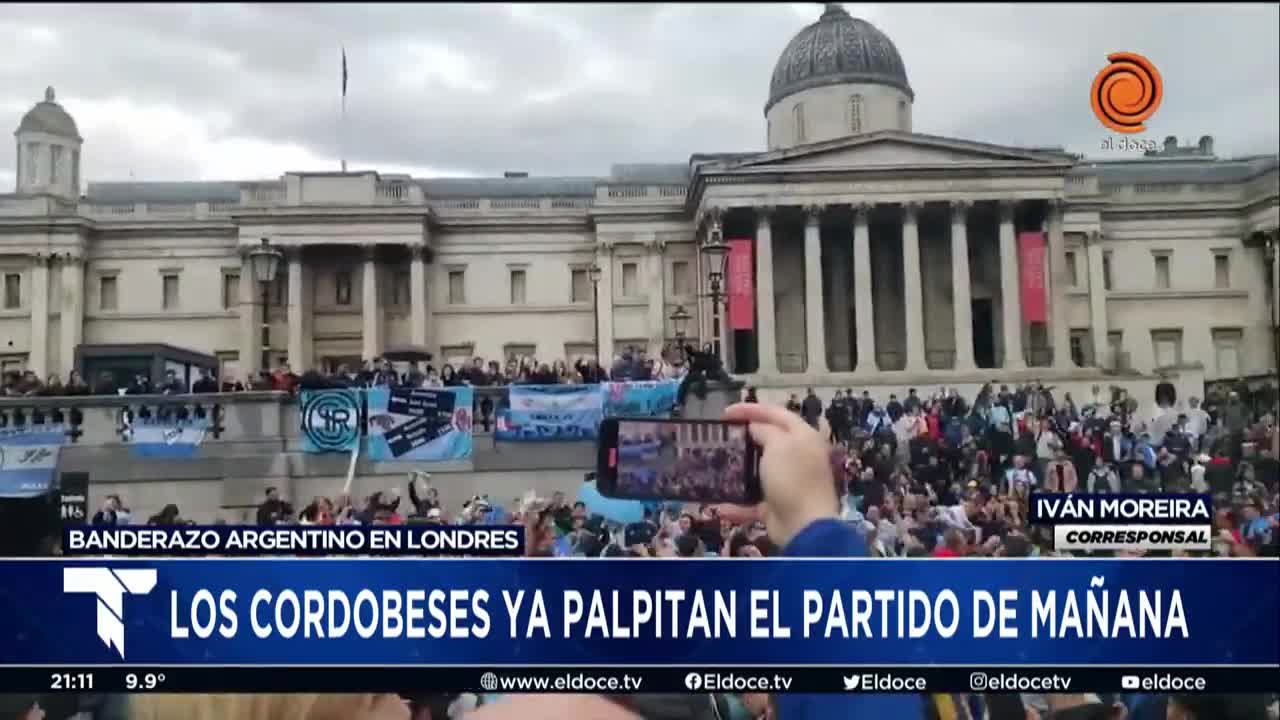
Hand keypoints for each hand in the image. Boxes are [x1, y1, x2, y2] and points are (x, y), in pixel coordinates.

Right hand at [711, 402, 838, 546]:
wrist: (804, 526)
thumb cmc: (792, 478)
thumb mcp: (779, 446)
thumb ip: (766, 431)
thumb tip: (756, 428)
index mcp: (803, 437)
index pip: (777, 413)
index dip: (751, 409)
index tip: (725, 413)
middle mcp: (799, 457)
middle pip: (770, 440)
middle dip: (746, 436)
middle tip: (722, 434)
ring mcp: (789, 483)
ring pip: (761, 470)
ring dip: (740, 469)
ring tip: (717, 463)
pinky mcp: (778, 506)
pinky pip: (754, 501)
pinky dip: (738, 504)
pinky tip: (720, 506)